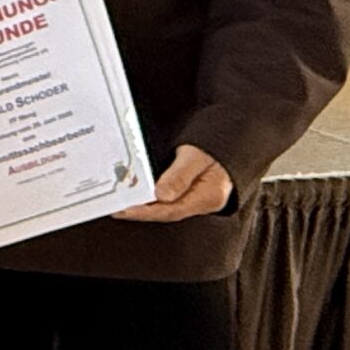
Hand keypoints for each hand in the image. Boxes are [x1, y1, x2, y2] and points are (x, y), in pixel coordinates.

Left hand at [117, 144, 233, 222]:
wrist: (233, 138)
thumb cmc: (216, 146)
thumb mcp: (196, 156)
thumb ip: (180, 176)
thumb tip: (162, 196)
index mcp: (209, 197)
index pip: (172, 210)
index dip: (146, 212)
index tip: (125, 210)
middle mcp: (204, 202)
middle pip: (167, 212)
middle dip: (141, 212)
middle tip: (116, 209)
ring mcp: (199, 199)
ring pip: (167, 207)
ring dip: (144, 207)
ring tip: (120, 205)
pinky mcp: (193, 192)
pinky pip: (170, 199)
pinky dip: (153, 199)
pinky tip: (138, 197)